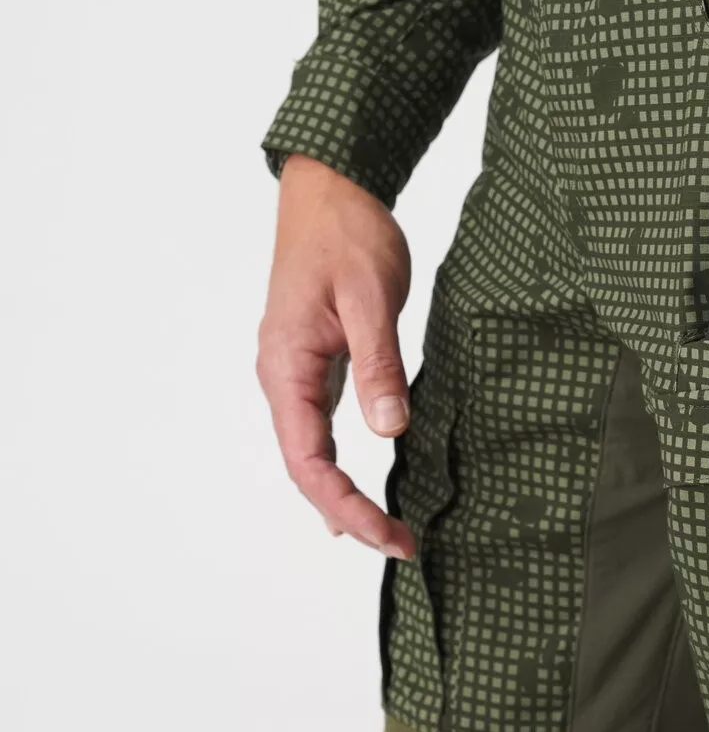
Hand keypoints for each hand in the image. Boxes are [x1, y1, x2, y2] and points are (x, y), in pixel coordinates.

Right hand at [256, 154, 415, 557]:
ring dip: (343, 493)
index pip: (309, 461)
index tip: (390, 535)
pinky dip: (338, 461)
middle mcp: (281, 376)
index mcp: (286, 368)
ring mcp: (295, 368)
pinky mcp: (314, 357)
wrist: (332, 188)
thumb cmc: (347, 235)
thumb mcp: (370, 298)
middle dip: (350, 511)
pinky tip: (355, 484)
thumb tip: (390, 429)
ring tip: (385, 530)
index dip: (348, 506)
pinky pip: (318, 423)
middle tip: (402, 543)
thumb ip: (378, 363)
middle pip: (306, 466)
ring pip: (310, 449)